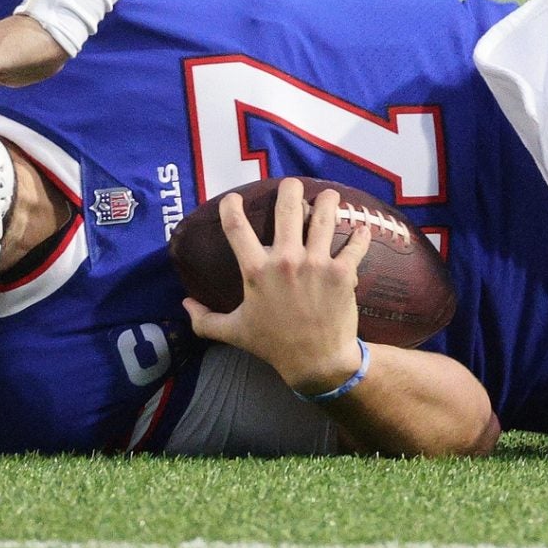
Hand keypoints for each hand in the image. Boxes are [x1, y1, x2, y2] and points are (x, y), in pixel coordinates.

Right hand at [182, 178, 370, 394]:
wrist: (316, 363)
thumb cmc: (273, 346)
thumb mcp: (233, 333)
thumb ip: (204, 320)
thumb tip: (185, 303)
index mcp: (256, 271)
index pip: (236, 228)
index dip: (230, 207)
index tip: (233, 198)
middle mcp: (285, 261)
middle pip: (288, 209)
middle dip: (291, 190)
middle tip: (292, 184)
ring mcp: (316, 264)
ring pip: (324, 218)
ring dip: (328, 202)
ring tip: (330, 195)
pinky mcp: (342, 272)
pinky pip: (354, 245)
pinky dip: (360, 235)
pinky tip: (362, 228)